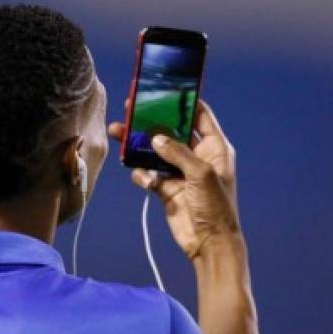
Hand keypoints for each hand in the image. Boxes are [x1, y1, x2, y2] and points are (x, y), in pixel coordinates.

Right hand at [108, 98, 241, 260]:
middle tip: (131, 107)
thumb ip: (177, 153)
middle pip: (171, 130)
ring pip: (154, 151)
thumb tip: (156, 138)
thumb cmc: (216, 208)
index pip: (199, 115)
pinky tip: (143, 179)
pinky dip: (142, 174)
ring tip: (117, 133)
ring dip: (137, 145)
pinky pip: (148, 174)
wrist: (209, 244)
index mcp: (214, 147)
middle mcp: (197, 156)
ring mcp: (180, 173)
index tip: (163, 89)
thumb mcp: (200, 175)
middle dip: (152, 120)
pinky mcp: (167, 189)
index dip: (182, 101)